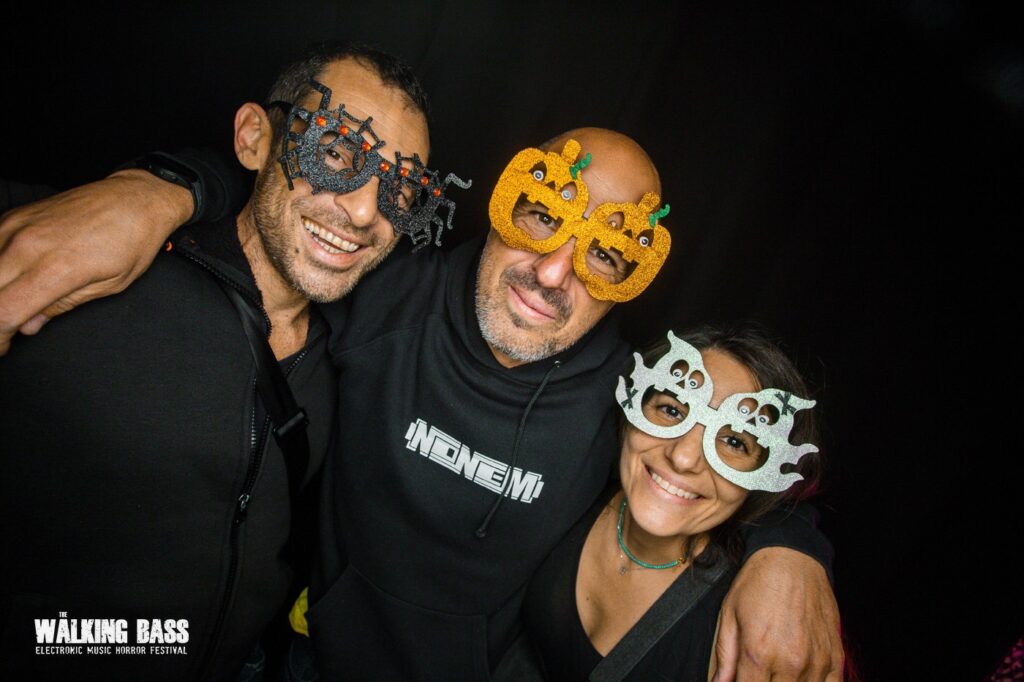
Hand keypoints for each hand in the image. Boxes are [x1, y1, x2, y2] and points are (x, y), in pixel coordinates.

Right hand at [0, 170, 192, 353]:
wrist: (135, 198)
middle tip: (6, 329)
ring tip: (12, 303)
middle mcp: (28, 246)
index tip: (3, 346)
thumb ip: (62, 306)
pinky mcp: (13, 216)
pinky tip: (9, 278)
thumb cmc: (132, 241)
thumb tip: (29, 325)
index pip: (3, 313)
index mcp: (55, 270)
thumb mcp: (108, 286)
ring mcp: (16, 227)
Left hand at [713, 547, 841, 680]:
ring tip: (778, 673)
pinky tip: (802, 677)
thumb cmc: (757, 584)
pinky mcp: (835, 656)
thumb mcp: (729, 615)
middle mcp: (790, 662)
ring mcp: (816, 661)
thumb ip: (725, 657)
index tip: (740, 679)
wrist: (791, 558)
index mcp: (758, 654)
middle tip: (759, 673)